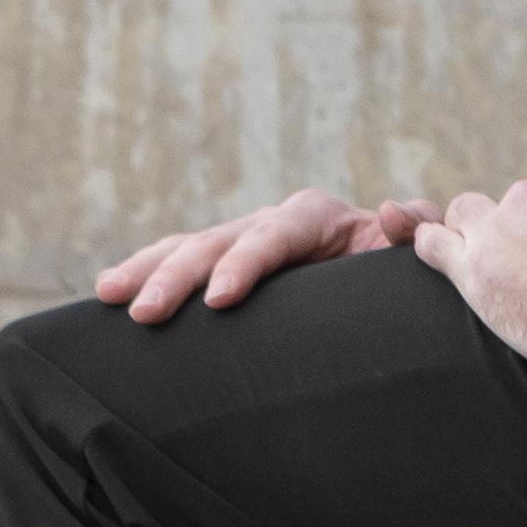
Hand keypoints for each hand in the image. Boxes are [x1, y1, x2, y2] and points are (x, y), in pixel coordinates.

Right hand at [96, 185, 428, 326]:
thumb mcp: (416, 255)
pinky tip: (109, 297)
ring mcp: (244, 243)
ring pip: (187, 250)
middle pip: (217, 242)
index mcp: (315, 217)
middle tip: (145, 313)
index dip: (243, 265)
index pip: (273, 236)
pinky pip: (182, 265)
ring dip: (148, 271)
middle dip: (178, 276)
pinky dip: (149, 274)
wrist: (391, 290)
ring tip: (109, 295)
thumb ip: (417, 230)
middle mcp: (272, 223)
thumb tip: (391, 213)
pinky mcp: (226, 265)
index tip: (218, 300)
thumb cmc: (403, 277)